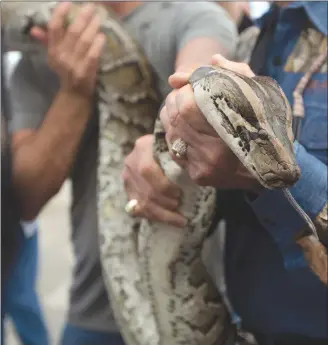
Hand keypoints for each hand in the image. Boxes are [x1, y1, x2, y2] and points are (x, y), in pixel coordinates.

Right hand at [30, 2, 105, 97]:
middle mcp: (61, 56)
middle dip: (83, 17)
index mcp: (53, 50)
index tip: (69, 3)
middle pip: (73, 32)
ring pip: (84, 41)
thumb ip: (47, 42)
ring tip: (100, 19)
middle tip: (92, 7)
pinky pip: (92, 55)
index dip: (60, 14)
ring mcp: (73, 65)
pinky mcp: (85, 73)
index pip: (53, 28)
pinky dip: (98, 45)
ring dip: (93, 27)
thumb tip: (35, 29)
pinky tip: (102, 37)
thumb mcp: (56, 58)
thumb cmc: (68, 72)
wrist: (75, 95)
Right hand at [123, 135, 185, 227]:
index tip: (179, 193)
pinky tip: (170, 220)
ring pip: (142, 203)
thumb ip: (182, 157)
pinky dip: (155, 217)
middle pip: (145, 189)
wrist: (163, 151)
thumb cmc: (177, 150)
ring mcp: (128, 178)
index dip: (163, 185)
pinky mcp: (129, 192)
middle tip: (180, 206)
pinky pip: (139, 210)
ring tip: (179, 218)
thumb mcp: (178, 147)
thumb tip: (193, 173)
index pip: (147, 170)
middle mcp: (132, 162)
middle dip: (164, 202)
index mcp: (143, 147)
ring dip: (162, 214)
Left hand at [162, 54, 260, 190]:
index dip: (187, 90)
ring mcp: (202, 168)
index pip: (188, 106)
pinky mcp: (195, 175)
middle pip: (176, 116)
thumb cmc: (264, 125)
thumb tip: (207, 63)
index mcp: (230, 134)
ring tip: (187, 106)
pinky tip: (186, 125)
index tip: (196, 84)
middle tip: (189, 92)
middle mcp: (212, 156)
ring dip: (172, 112)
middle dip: (177, 98)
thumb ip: (234, 74)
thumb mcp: (258, 93)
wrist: (269, 166)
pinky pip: (172, 145)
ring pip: (170, 130)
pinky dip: (174, 129)